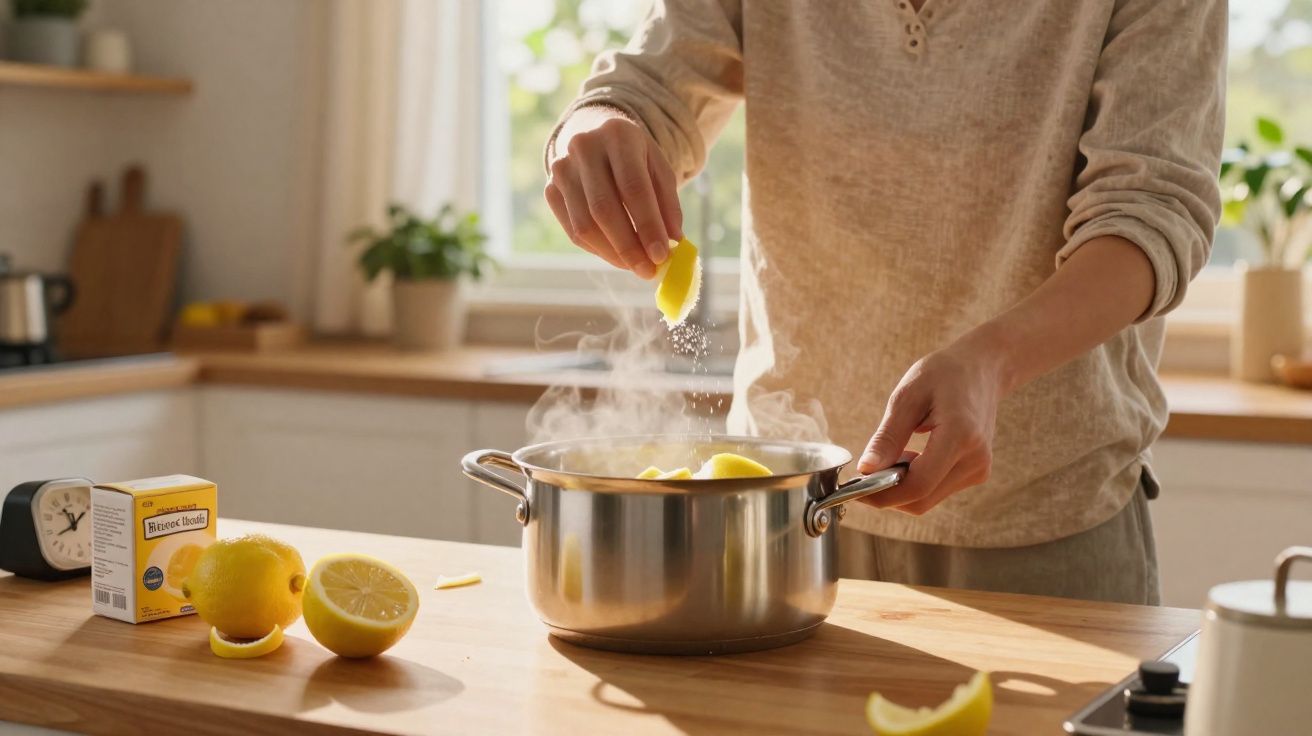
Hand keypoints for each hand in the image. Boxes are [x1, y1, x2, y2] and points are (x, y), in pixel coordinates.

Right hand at [545, 106, 682, 278]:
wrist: (593, 133)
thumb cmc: (633, 156)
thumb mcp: (658, 167)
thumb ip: (668, 202)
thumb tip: (674, 241)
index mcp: (617, 135)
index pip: (633, 187)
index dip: (647, 225)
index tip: (662, 255)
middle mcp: (584, 148)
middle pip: (604, 209)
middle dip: (628, 247)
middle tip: (648, 271)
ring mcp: (562, 169)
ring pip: (584, 225)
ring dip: (612, 253)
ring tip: (635, 266)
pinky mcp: (551, 189)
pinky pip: (573, 231)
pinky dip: (597, 249)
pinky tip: (616, 255)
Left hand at [856, 338, 1011, 514]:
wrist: (982, 369)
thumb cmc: (943, 374)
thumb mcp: (907, 396)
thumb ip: (887, 437)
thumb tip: (865, 469)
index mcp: (960, 436)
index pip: (918, 485)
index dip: (882, 493)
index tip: (854, 488)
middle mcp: (975, 459)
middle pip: (921, 499)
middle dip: (886, 494)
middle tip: (862, 474)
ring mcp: (979, 469)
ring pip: (928, 499)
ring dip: (899, 487)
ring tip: (889, 455)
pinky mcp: (976, 472)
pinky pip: (937, 489)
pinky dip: (915, 481)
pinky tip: (906, 457)